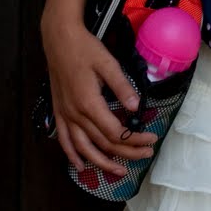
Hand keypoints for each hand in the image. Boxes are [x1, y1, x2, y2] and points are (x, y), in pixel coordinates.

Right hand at [41, 16, 157, 176]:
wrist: (58, 38)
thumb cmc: (84, 48)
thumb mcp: (108, 63)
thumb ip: (123, 87)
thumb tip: (137, 108)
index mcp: (89, 103)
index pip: (115, 132)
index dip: (135, 140)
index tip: (151, 138)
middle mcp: (75, 114)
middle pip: (103, 143)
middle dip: (126, 152)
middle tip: (146, 155)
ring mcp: (65, 115)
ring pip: (83, 148)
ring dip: (102, 162)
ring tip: (119, 171)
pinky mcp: (59, 112)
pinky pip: (64, 140)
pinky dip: (72, 155)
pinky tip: (80, 166)